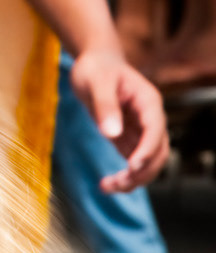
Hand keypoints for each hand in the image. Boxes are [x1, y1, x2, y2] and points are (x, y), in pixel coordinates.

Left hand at [69, 48, 168, 190]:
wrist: (94, 64)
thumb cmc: (97, 67)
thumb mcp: (96, 81)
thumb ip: (105, 105)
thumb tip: (111, 133)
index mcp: (148, 102)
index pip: (156, 130)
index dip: (147, 150)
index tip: (131, 166)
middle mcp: (150, 120)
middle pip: (158, 153)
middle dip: (141, 172)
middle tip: (116, 183)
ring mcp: (141, 132)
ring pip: (148, 163)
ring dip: (134, 179)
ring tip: (107, 187)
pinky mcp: (129, 140)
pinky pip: (134, 164)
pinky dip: (125, 177)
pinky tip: (107, 184)